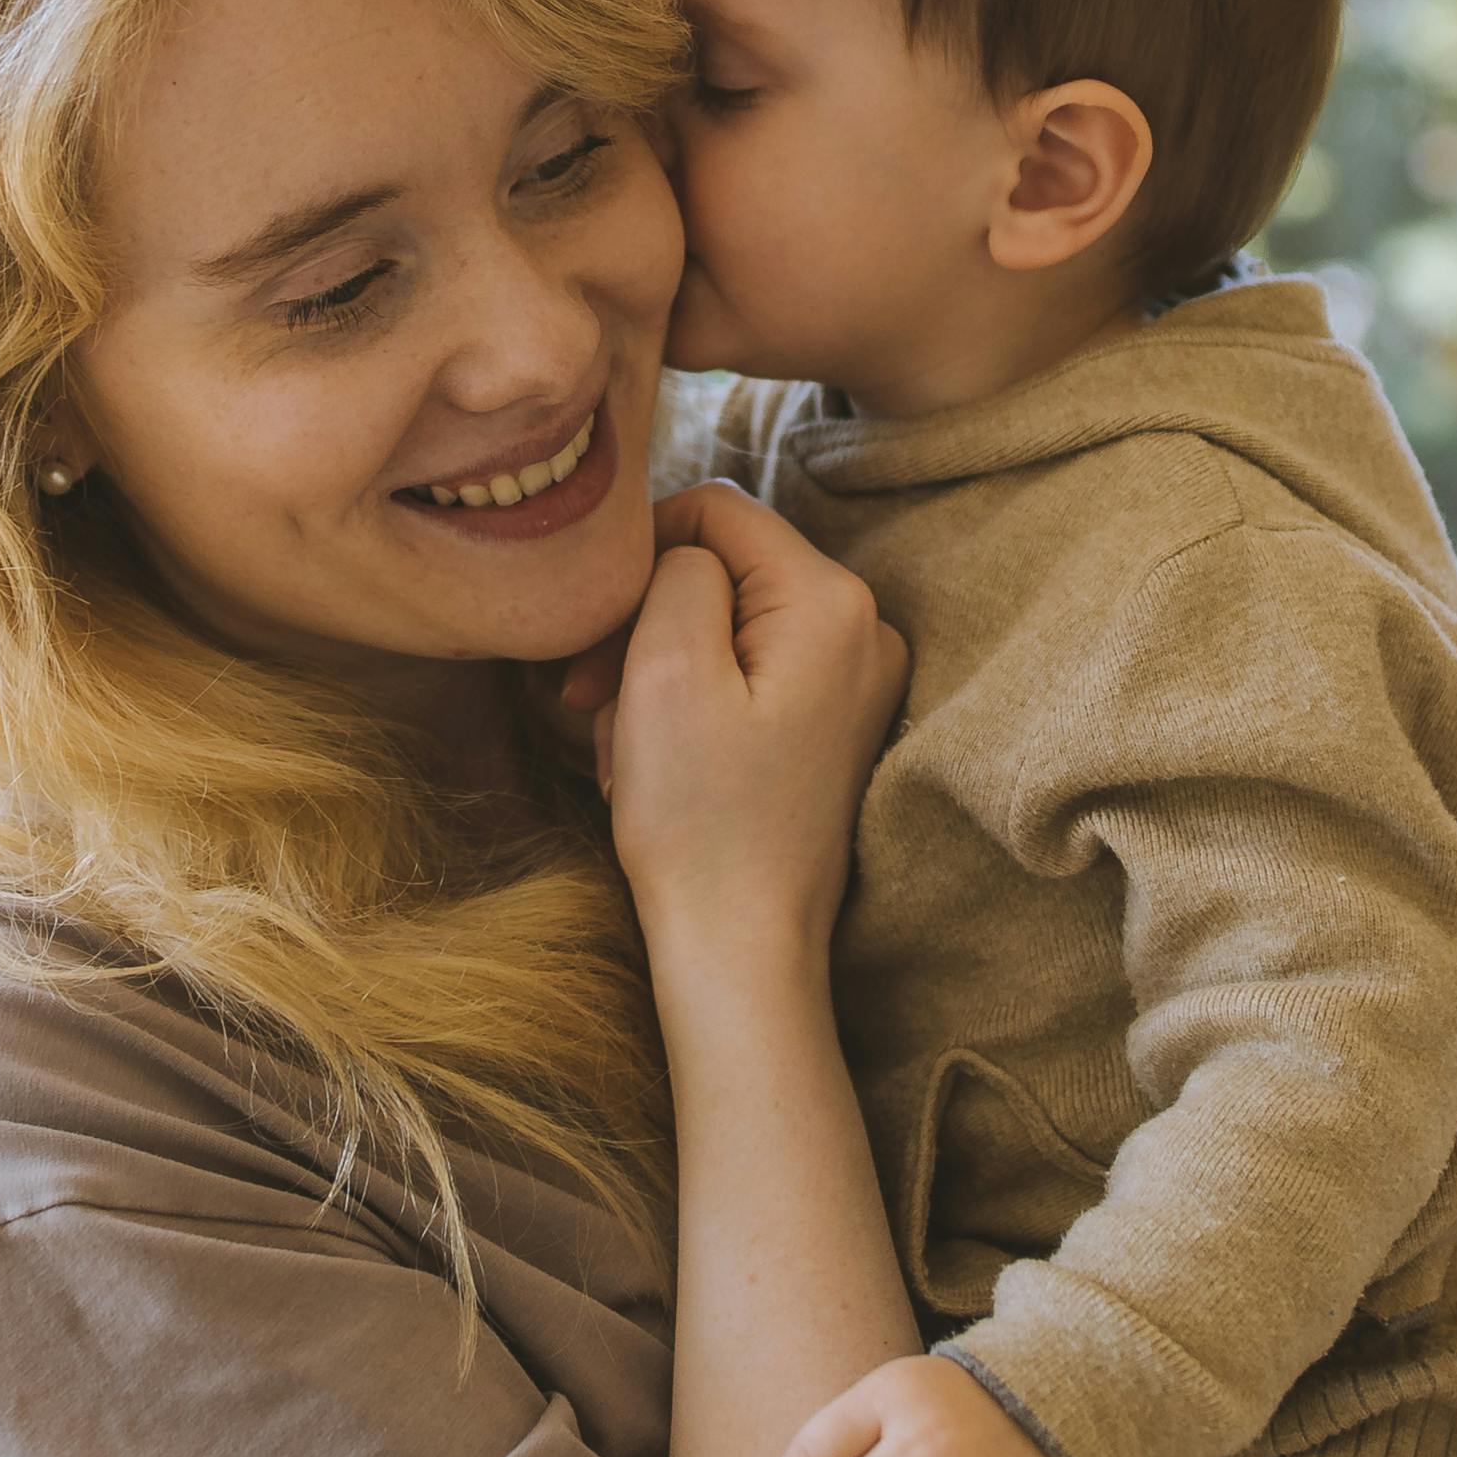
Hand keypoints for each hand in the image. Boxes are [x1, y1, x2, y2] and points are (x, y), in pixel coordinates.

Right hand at [601, 485, 905, 997]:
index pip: (715, 509)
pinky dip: (689, 702)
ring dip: (658, 671)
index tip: (594, 638)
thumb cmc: (700, 819)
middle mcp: (865, 626)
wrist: (742, 947)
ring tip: (628, 745)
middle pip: (723, 568)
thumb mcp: (666, 668)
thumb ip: (677, 570)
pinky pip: (745, 671)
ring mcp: (856, 677)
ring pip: (723, 622)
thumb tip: (682, 547)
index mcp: (832, 601)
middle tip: (591, 699)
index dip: (639, 556)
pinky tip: (659, 760)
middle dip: (646, 624)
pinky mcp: (833, 720)